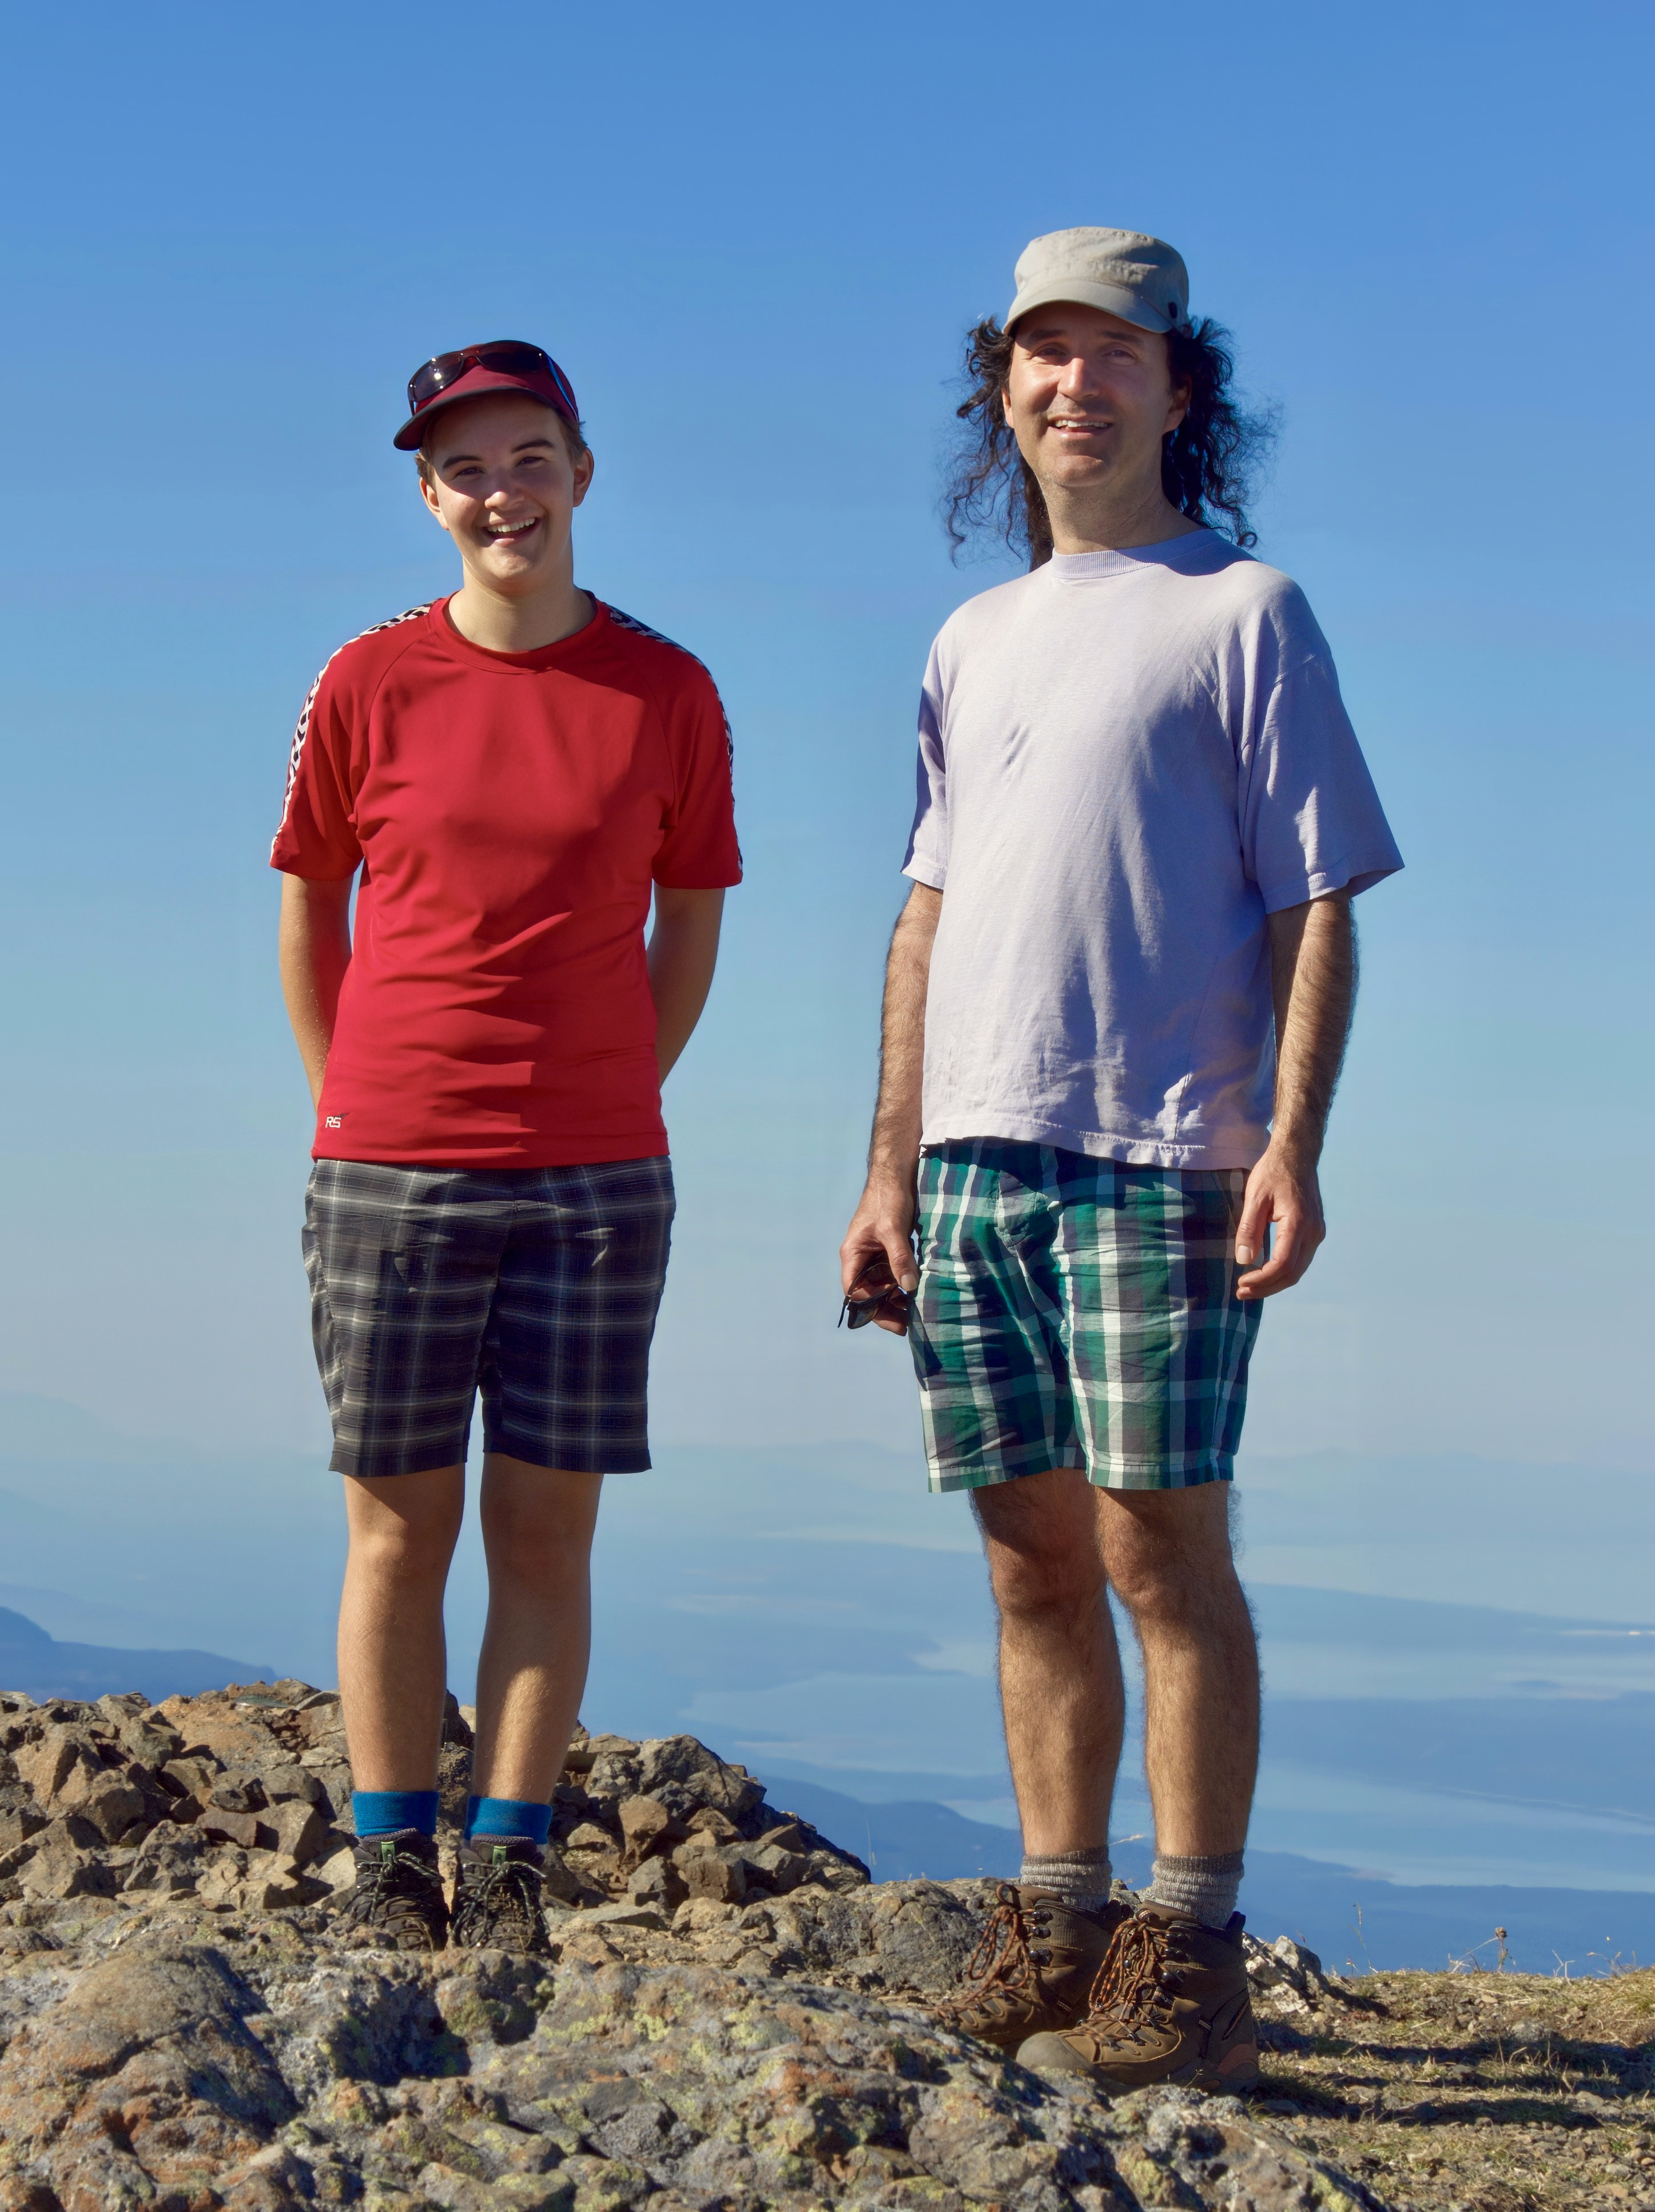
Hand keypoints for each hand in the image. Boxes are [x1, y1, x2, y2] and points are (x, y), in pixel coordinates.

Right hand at [839, 1173, 918, 1335]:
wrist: (897, 1173)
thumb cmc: (888, 1198)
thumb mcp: (893, 1229)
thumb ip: (899, 1258)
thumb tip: (909, 1287)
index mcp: (853, 1254)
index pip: (855, 1291)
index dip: (873, 1307)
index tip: (896, 1317)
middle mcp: (861, 1257)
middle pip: (869, 1293)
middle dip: (886, 1309)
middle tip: (909, 1323)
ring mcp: (875, 1254)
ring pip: (882, 1285)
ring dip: (896, 1298)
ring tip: (916, 1311)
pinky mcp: (889, 1249)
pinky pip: (893, 1273)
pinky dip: (904, 1283)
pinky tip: (919, 1290)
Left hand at [1234, 1143, 1324, 1300]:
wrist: (1297, 1155)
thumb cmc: (1273, 1172)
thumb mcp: (1255, 1197)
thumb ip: (1249, 1229)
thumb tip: (1244, 1260)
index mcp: (1298, 1222)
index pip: (1283, 1264)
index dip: (1262, 1280)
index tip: (1241, 1284)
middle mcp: (1313, 1231)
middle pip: (1293, 1273)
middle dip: (1267, 1287)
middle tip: (1242, 1293)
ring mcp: (1317, 1232)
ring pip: (1299, 1269)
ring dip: (1275, 1282)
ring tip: (1251, 1288)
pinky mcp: (1315, 1231)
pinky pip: (1301, 1259)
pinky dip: (1284, 1271)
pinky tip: (1266, 1274)